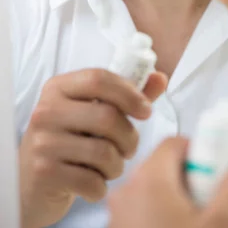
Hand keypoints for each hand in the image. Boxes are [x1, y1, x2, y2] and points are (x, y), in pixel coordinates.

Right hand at [19, 68, 166, 227]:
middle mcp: (46, 111)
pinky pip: (92, 181)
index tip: (146, 110)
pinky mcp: (44, 172)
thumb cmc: (70, 140)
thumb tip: (159, 78)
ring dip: (117, 164)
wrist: (32, 182)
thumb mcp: (92, 111)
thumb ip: (126, 95)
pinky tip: (94, 182)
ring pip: (103, 151)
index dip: (129, 93)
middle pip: (107, 116)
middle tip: (129, 147)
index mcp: (59, 87)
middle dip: (129, 137)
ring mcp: (43, 142)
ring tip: (111, 165)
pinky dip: (101, 186)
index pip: (99, 78)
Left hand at [109, 137, 227, 227]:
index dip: (204, 152)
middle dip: (198, 184)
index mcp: (147, 181)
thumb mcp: (224, 226)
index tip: (222, 176)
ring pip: (159, 197)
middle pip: (168, 170)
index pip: (176, 143)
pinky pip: (148, 218)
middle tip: (217, 210)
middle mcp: (127, 196)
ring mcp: (120, 221)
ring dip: (186, 207)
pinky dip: (169, 223)